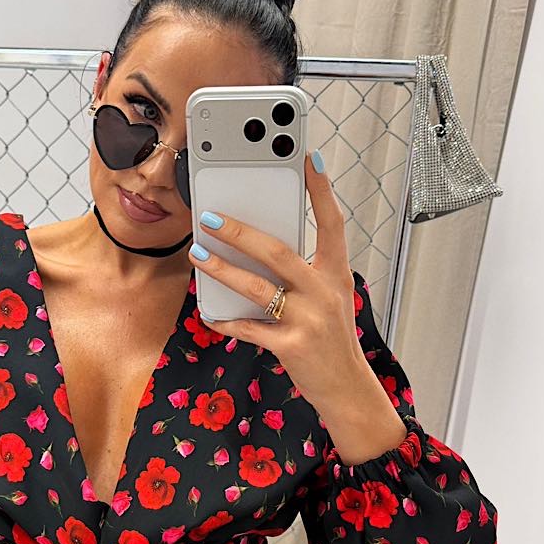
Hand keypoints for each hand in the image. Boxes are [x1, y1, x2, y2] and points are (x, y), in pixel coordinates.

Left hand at [188, 151, 366, 416]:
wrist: (346, 387)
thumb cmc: (331, 337)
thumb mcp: (328, 298)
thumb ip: (302, 273)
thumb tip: (256, 247)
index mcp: (336, 274)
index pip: (331, 223)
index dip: (321, 189)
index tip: (309, 157)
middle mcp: (325, 292)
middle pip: (278, 252)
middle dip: (240, 232)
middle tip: (210, 217)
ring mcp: (309, 320)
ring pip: (257, 287)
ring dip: (222, 270)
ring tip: (198, 255)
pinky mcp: (292, 346)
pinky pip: (249, 328)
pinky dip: (226, 320)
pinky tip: (209, 312)